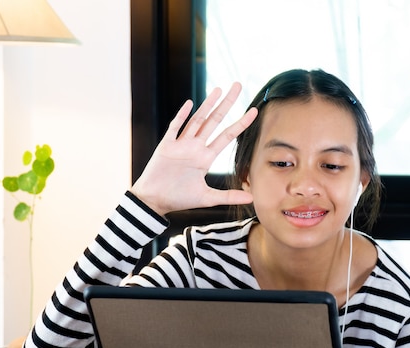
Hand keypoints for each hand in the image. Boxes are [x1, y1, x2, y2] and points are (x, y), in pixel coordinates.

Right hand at [131, 82, 257, 215]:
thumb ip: (228, 196)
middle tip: (238, 85)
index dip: (241, 123)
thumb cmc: (179, 198)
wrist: (154, 201)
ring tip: (219, 89)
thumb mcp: (207, 198)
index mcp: (205, 157)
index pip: (227, 136)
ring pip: (197, 120)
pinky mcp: (166, 146)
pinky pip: (174, 128)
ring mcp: (181, 145)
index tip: (254, 110)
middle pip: (214, 121)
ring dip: (207, 105)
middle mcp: (195, 147)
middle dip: (227, 104)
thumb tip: (251, 199)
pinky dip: (181, 117)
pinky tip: (189, 104)